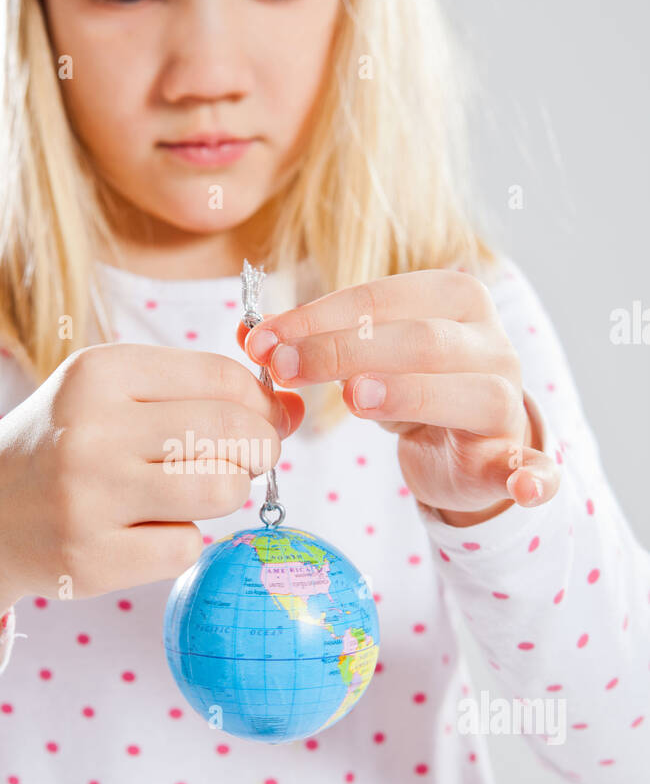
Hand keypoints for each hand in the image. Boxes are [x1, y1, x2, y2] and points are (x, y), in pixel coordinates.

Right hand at [0, 343, 304, 601]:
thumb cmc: (66, 445)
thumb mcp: (114, 395)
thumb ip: (202, 394)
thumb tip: (298, 408)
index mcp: (100, 373)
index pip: (225, 380)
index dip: (261, 405)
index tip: (257, 422)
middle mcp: (92, 429)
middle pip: (234, 434)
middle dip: (259, 450)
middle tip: (242, 462)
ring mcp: (89, 498)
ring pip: (221, 491)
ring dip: (224, 495)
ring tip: (191, 492)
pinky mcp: (91, 559)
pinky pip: (187, 547)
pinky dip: (181, 541)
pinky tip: (142, 532)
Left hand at [237, 268, 560, 525]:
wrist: (467, 442)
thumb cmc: (409, 386)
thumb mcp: (363, 358)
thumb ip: (315, 342)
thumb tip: (249, 336)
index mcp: (453, 299)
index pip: (379, 298)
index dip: (316, 317)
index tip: (262, 342)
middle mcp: (489, 343)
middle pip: (419, 340)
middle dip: (344, 350)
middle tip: (284, 368)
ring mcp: (506, 400)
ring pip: (469, 393)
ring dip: (412, 393)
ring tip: (354, 400)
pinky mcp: (513, 457)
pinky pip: (533, 466)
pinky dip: (534, 475)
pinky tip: (524, 485)